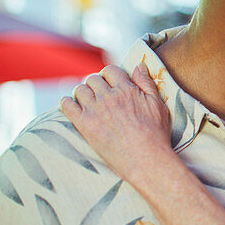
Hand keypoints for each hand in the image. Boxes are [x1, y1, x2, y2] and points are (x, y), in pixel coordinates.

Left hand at [61, 64, 172, 182]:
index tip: (111, 84)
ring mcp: (95, 110)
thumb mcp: (158, 104)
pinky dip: (66, 103)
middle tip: (100, 95)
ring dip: (82, 93)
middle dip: (96, 84)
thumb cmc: (155, 133)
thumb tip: (138, 65)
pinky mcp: (84, 125)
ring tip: (88, 102)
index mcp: (127, 90)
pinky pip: (66, 105)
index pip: (110, 70)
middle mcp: (109, 97)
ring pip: (79, 90)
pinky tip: (73, 107)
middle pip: (93, 79)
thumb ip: (146, 83)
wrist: (146, 159)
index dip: (110, 75)